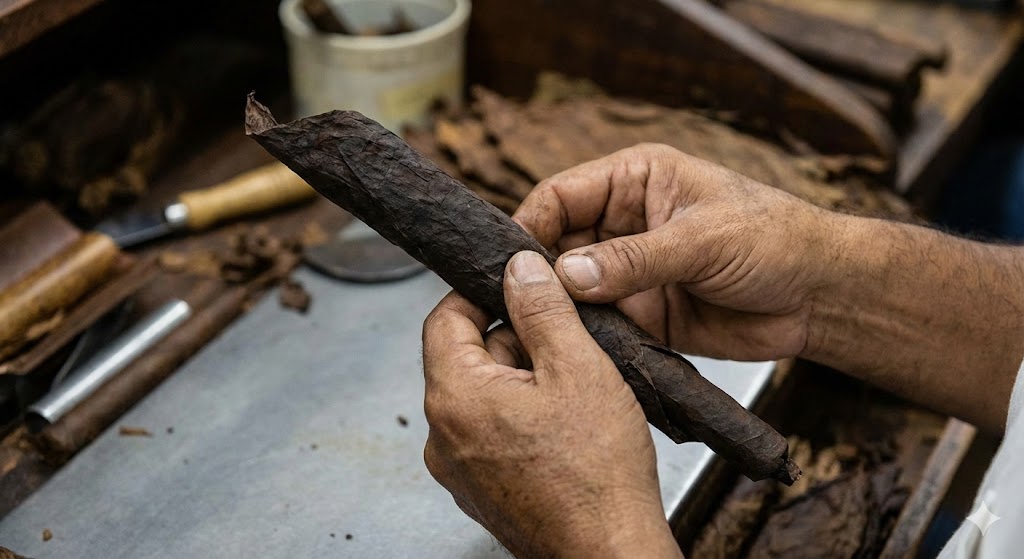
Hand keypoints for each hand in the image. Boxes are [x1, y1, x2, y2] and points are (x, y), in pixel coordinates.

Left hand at [422, 251, 682, 558]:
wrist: (609, 553)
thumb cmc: (597, 474)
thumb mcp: (577, 367)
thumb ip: (542, 309)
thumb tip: (519, 268)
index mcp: (455, 397)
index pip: (444, 318)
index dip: (480, 292)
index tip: (515, 285)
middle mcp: (443, 435)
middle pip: (465, 357)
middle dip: (512, 339)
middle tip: (564, 342)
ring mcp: (458, 468)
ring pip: (482, 395)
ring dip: (520, 379)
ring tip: (572, 392)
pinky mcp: (480, 489)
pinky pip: (489, 432)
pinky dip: (520, 417)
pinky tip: (563, 426)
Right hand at [513, 143, 836, 361]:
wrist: (820, 296)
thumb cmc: (775, 239)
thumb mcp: (703, 238)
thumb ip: (635, 258)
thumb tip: (568, 277)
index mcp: (633, 180)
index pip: (561, 195)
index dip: (529, 224)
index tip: (508, 261)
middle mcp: (622, 224)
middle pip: (556, 245)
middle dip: (537, 274)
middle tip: (518, 304)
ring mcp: (629, 272)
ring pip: (571, 291)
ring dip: (559, 310)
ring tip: (539, 331)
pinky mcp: (641, 314)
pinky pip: (598, 325)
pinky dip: (585, 338)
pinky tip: (573, 350)